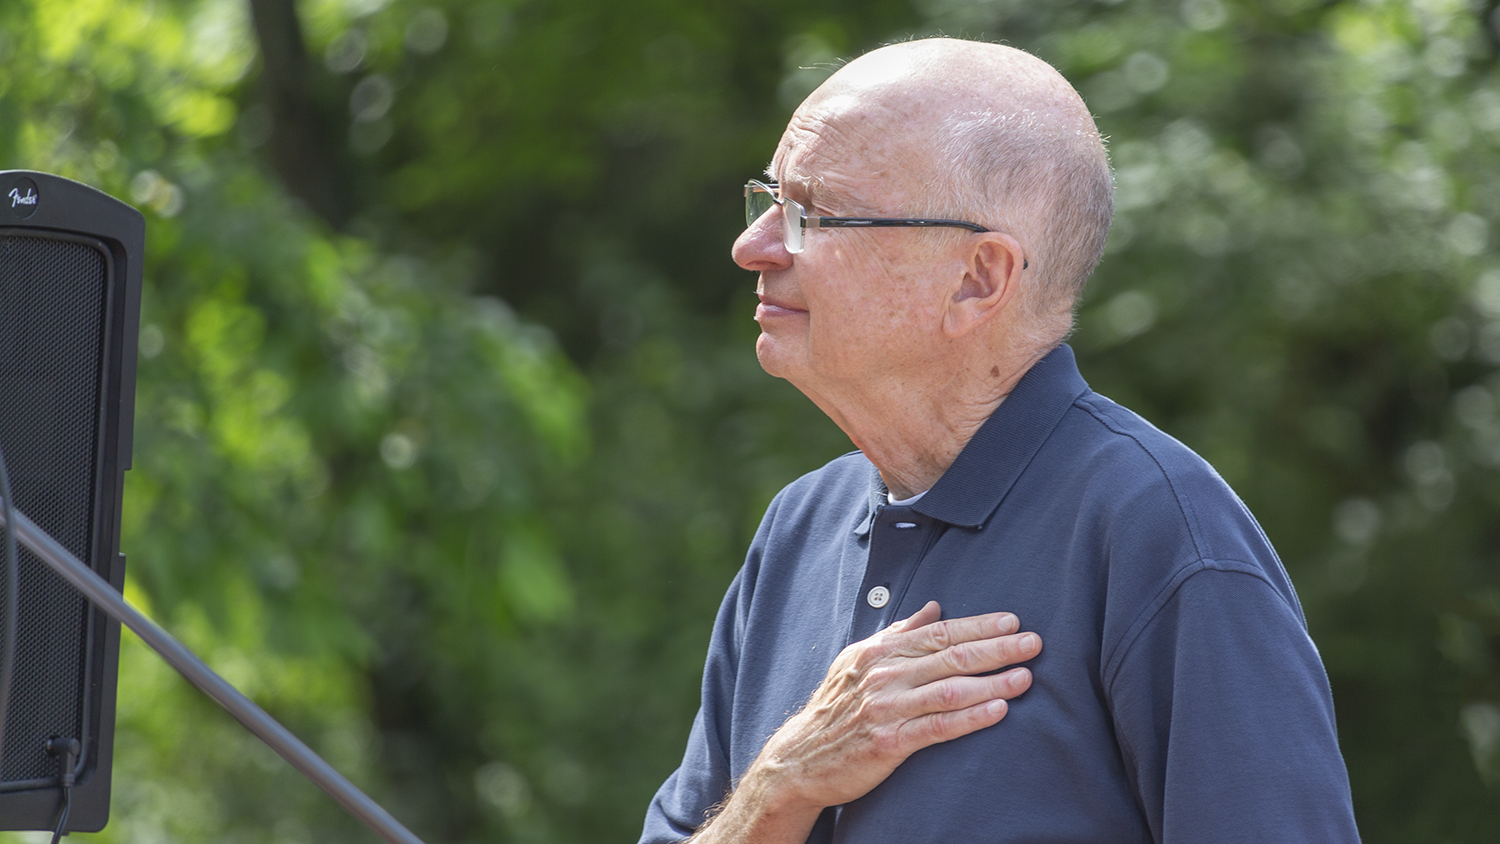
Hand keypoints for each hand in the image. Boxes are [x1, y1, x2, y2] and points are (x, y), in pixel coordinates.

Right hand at [692, 601, 1039, 842]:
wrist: (800, 757)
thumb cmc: (835, 707)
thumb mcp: (859, 660)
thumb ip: (898, 634)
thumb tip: (934, 607)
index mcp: (880, 652)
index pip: (939, 632)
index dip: (978, 626)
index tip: (1012, 621)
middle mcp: (885, 675)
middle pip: (951, 656)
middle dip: (997, 648)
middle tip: (1034, 643)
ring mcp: (887, 708)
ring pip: (950, 690)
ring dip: (992, 682)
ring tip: (1026, 677)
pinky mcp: (890, 743)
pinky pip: (938, 727)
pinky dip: (971, 718)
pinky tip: (998, 711)